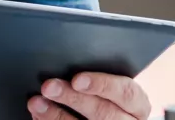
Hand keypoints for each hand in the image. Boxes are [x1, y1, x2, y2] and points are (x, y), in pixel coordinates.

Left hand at [29, 72, 151, 119]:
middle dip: (72, 98)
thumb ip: (102, 76)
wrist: (114, 117)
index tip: (77, 79)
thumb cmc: (112, 97)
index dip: (102, 84)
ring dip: (56, 115)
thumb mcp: (116, 86)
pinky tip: (39, 115)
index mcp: (138, 105)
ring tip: (36, 102)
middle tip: (49, 86)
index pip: (126, 93)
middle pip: (103, 112)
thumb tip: (71, 60)